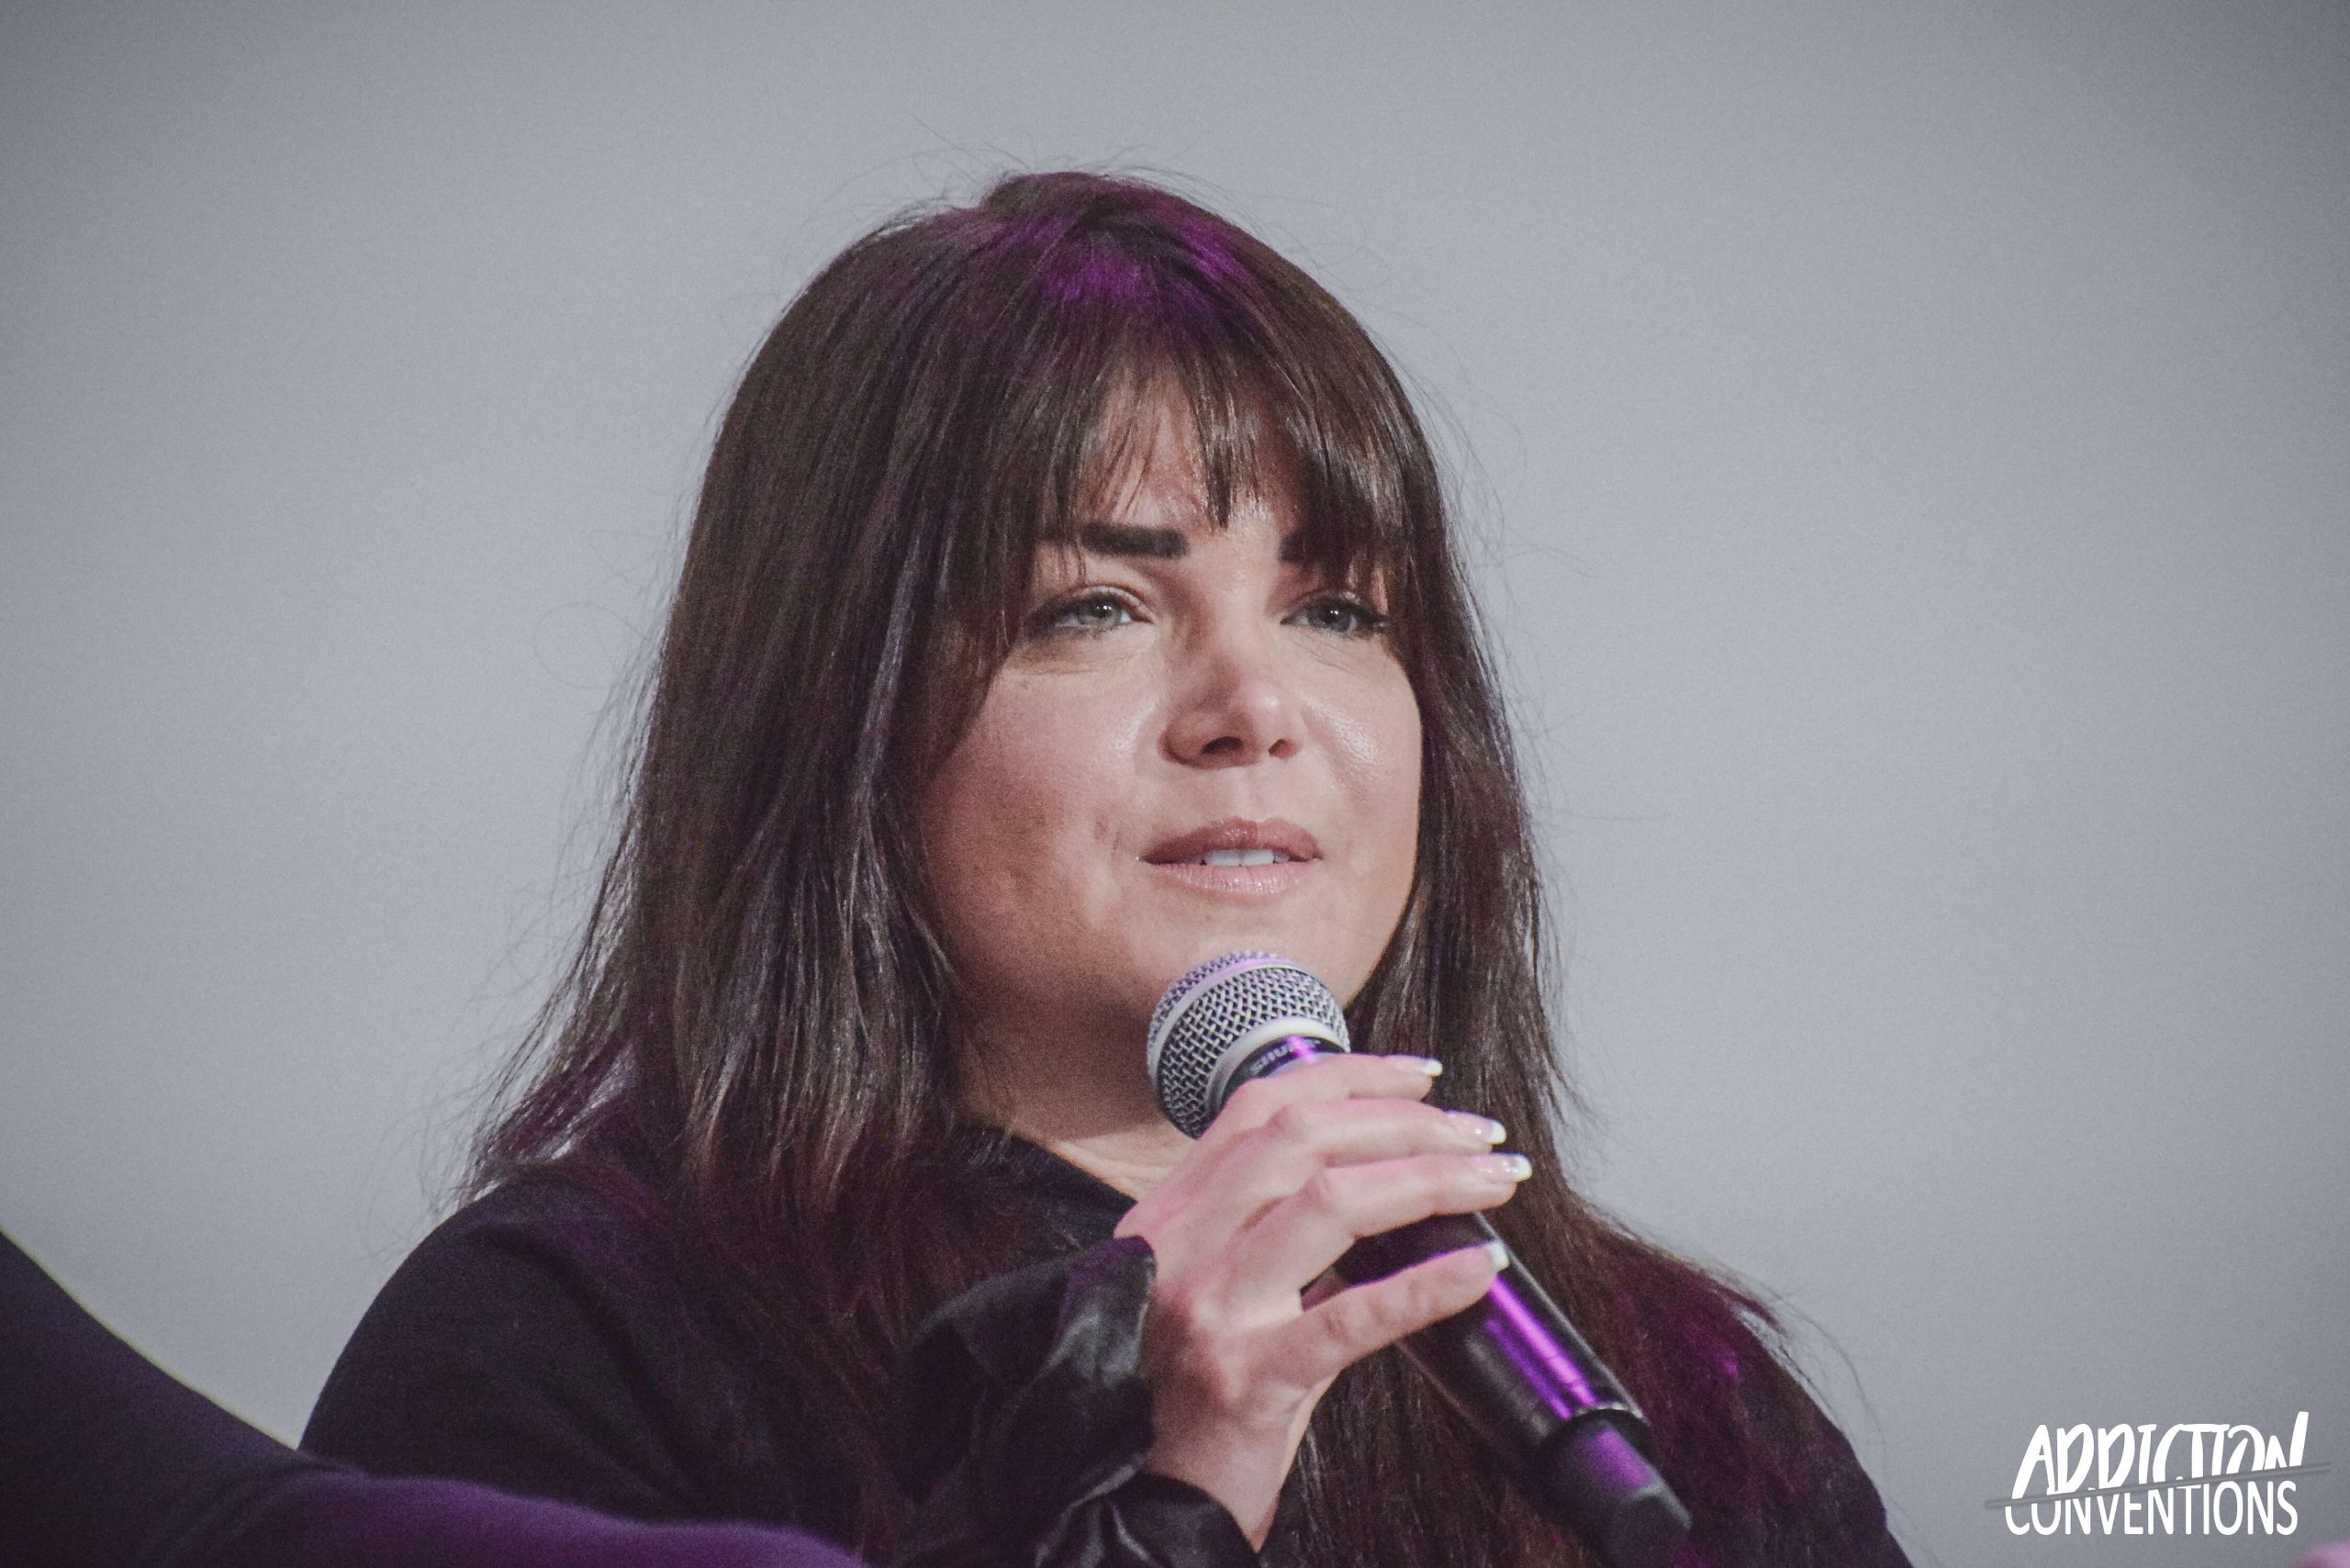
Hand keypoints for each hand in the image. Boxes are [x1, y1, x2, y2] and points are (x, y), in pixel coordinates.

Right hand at [1110, 1053, 1527, 1546]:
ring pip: (1331, 1202)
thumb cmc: (1186, 1404)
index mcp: (1168, 1216)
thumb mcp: (1211, 1293)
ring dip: (1430, 1180)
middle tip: (1478, 1135)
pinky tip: (1477, 1270)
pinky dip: (1428, 1285)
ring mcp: (1210, 1309)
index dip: (1349, 1074)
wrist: (1145, 1504)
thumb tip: (1382, 1184)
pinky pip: (1354, 1316)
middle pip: (1302, 1136)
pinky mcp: (1249, 1378)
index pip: (1259, 1106)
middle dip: (1406, 1121)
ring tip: (1494, 1184)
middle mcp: (1180, 1246)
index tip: (1423, 1077)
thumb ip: (1271, 1234)